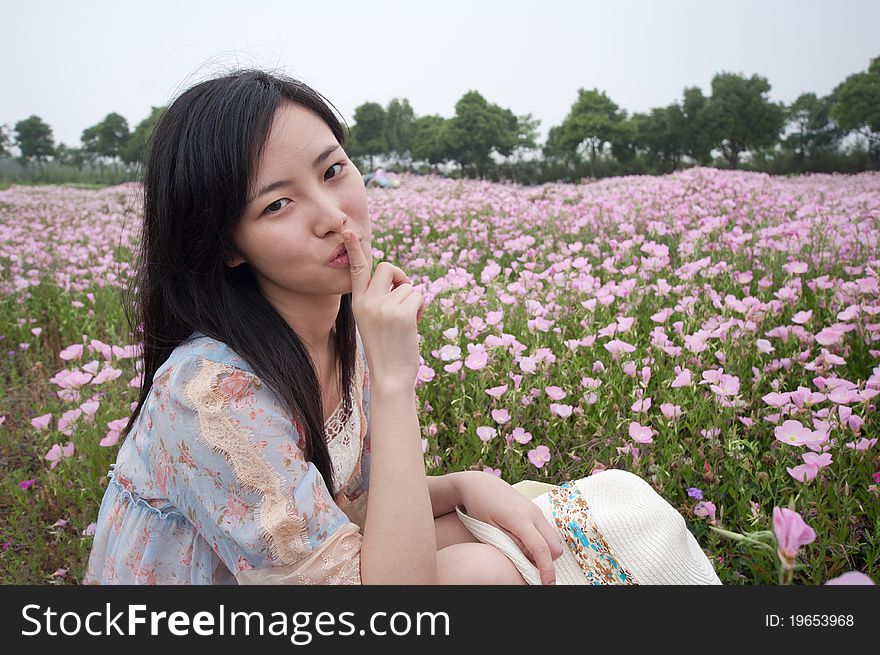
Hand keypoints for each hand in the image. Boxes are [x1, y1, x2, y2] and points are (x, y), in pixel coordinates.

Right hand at [343, 230, 424, 384]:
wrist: (390, 377)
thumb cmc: (386, 349)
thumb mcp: (374, 320)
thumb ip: (380, 299)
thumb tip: (398, 280)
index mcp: (357, 303)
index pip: (356, 269)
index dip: (354, 249)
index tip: (347, 230)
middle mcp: (367, 302)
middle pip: (387, 267)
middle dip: (400, 278)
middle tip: (403, 297)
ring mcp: (383, 307)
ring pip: (408, 286)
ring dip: (413, 301)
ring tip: (405, 324)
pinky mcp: (401, 313)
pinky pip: (418, 295)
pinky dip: (421, 309)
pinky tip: (413, 326)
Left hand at [454, 471, 563, 584]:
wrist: (479, 483)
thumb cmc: (479, 507)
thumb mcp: (489, 529)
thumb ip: (510, 544)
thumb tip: (530, 560)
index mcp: (520, 518)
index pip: (540, 548)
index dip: (546, 570)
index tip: (546, 585)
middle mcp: (533, 513)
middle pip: (555, 546)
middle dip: (547, 561)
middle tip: (525, 563)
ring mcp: (537, 510)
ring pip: (554, 539)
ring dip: (545, 552)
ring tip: (522, 552)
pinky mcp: (536, 511)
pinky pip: (548, 532)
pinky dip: (542, 542)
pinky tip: (524, 543)